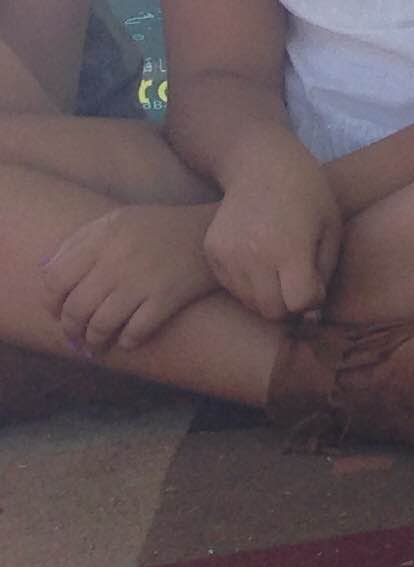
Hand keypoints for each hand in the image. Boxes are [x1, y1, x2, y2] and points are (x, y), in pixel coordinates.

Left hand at [41, 205, 217, 355]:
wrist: (214, 228)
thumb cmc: (161, 227)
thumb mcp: (118, 220)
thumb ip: (80, 241)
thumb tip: (46, 272)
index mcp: (102, 238)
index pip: (55, 280)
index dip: (51, 303)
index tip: (58, 313)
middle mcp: (117, 259)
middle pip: (76, 308)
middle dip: (71, 330)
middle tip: (76, 337)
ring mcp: (143, 280)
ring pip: (102, 324)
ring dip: (96, 341)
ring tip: (97, 345)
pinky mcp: (169, 297)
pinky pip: (136, 331)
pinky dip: (128, 341)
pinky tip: (128, 340)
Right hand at [202, 150, 339, 321]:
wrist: (262, 165)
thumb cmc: (308, 195)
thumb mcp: (332, 229)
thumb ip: (325, 274)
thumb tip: (311, 316)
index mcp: (289, 249)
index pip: (297, 304)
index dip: (311, 301)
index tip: (315, 285)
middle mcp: (254, 256)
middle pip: (271, 311)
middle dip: (289, 306)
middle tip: (297, 284)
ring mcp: (227, 255)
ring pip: (248, 302)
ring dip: (267, 296)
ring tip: (279, 270)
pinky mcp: (212, 252)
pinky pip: (230, 286)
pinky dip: (246, 283)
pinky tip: (259, 259)